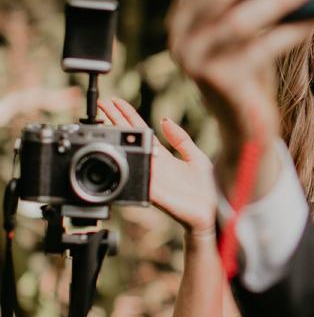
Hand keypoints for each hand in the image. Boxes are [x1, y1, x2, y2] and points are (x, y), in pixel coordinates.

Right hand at [98, 97, 215, 236]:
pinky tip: (119, 155)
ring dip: (117, 139)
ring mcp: (151, 178)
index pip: (140, 131)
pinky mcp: (154, 193)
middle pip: (129, 138)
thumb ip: (181, 139)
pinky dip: (130, 170)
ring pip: (129, 155)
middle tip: (102, 104)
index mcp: (162, 156)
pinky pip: (138, 179)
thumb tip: (165, 119)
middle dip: (115, 120)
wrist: (208, 214)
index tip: (116, 101)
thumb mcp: (196, 157)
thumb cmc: (204, 189)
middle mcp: (153, 165)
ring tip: (106, 121)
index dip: (128, 115)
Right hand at [167, 0, 313, 187]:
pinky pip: (260, 50)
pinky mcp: (221, 84)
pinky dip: (289, 30)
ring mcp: (198, 62)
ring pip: (239, 22)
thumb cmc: (250, 69)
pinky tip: (313, 18)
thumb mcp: (243, 31)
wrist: (244, 127)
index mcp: (184, 16)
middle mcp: (182, 37)